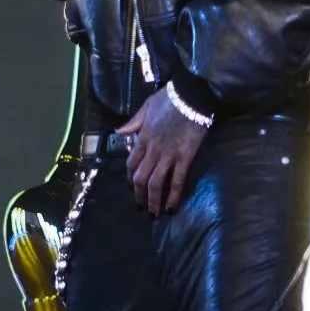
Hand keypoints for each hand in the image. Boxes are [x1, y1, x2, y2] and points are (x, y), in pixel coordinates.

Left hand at [118, 90, 207, 216]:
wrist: (190, 97)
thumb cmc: (169, 99)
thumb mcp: (146, 107)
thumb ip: (133, 123)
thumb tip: (119, 132)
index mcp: (142, 138)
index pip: (131, 163)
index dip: (130, 177)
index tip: (132, 185)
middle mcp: (152, 151)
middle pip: (141, 178)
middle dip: (139, 195)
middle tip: (141, 206)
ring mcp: (168, 156)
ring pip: (155, 183)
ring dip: (153, 200)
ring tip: (154, 213)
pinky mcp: (183, 158)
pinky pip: (176, 180)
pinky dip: (173, 196)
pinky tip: (172, 207)